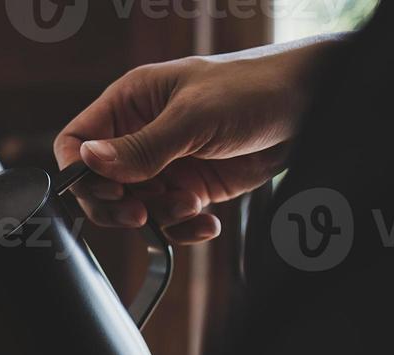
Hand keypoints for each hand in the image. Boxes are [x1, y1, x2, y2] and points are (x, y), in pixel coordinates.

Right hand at [55, 38, 341, 243]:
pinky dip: (185, 227)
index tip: (108, 192)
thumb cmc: (256, 87)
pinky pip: (171, 219)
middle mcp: (142, 133)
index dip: (82, 172)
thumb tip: (89, 161)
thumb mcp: (194, 117)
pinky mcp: (193, 186)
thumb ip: (141, 147)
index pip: (78, 141)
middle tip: (142, 214)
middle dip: (122, 205)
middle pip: (102, 184)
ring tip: (193, 204)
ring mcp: (167, 163)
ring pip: (138, 207)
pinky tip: (207, 220)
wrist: (314, 104)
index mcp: (131, 102)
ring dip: (163, 216)